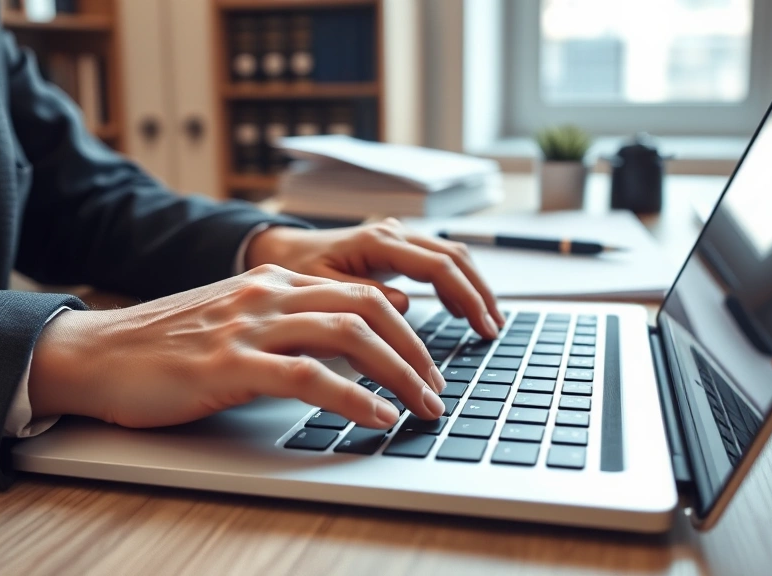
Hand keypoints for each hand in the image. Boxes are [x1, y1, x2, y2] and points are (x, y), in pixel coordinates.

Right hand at [27, 265, 447, 428]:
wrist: (97, 353)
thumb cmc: (167, 346)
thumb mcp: (239, 320)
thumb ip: (292, 320)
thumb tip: (353, 337)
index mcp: (275, 283)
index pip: (362, 293)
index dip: (407, 330)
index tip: (427, 364)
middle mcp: (269, 295)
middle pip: (369, 309)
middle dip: (416, 351)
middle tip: (436, 389)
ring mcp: (250, 327)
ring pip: (349, 336)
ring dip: (399, 373)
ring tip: (421, 406)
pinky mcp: (229, 365)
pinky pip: (309, 376)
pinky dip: (353, 398)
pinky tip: (376, 416)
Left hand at [247, 219, 504, 338]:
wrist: (278, 252)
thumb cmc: (294, 271)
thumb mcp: (321, 289)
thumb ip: (363, 296)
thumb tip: (405, 306)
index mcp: (378, 241)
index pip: (439, 267)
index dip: (466, 298)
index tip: (481, 326)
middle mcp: (393, 233)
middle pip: (454, 258)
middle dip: (479, 293)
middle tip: (493, 328)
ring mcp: (397, 237)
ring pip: (451, 256)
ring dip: (473, 287)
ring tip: (487, 321)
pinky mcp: (396, 247)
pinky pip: (437, 261)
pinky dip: (457, 283)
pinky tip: (461, 309)